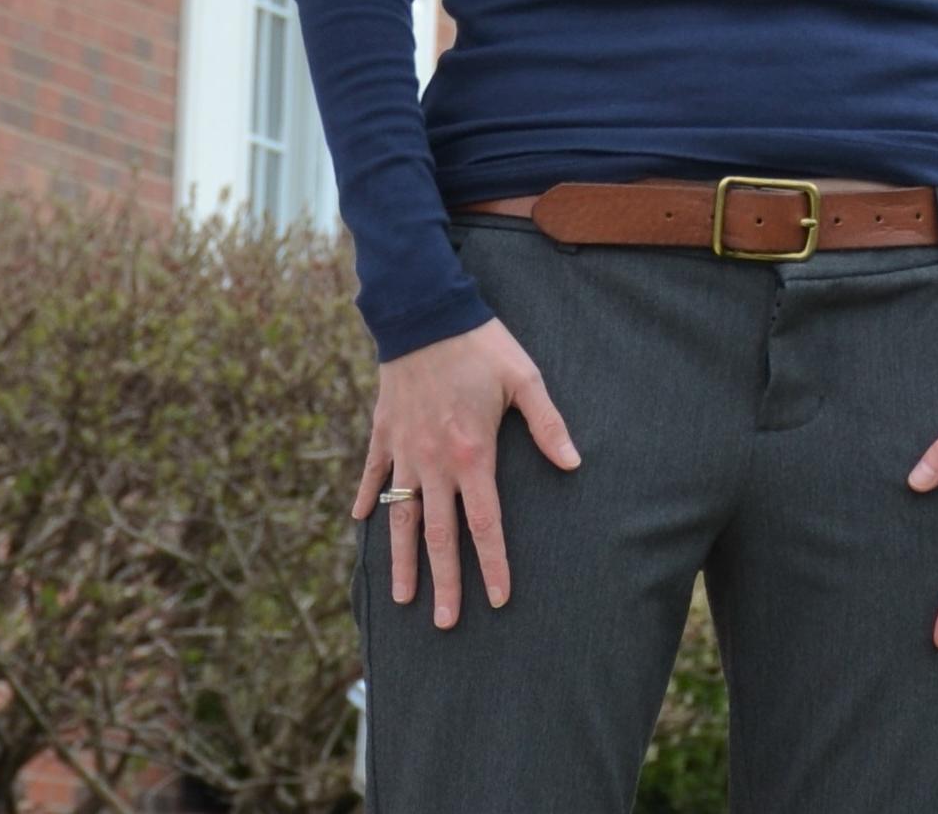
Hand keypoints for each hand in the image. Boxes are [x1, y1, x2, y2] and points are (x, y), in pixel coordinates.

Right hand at [350, 316, 583, 628]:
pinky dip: (368, 499)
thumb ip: (548, 425)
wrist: (424, 313)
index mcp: (472, 455)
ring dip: (401, 560)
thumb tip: (575, 462)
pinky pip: (373, 475)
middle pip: (438, 536)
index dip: (492, 564)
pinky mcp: (383, 434)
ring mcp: (404, 452)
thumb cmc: (481, 346)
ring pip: (400, 518)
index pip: (484, 524)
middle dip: (445, 582)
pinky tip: (363, 524)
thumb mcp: (525, 379)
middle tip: (446, 624)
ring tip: (403, 599)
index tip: (498, 599)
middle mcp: (434, 464)